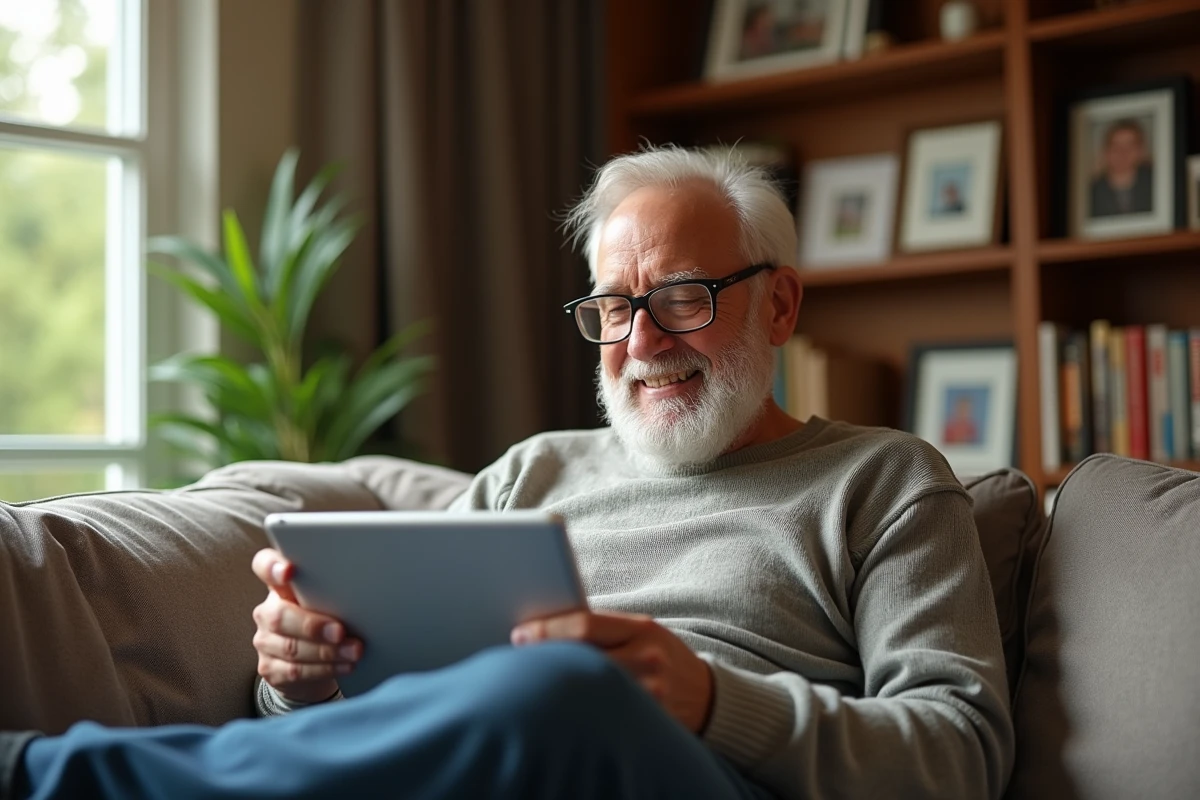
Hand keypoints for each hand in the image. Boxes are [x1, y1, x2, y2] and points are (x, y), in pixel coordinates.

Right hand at [250, 548, 361, 703]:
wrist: (314, 665)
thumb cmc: (327, 621)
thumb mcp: (330, 601)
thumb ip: (336, 590)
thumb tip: (368, 589)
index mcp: (281, 586)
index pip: (264, 565)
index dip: (271, 566)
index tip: (288, 571)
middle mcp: (268, 611)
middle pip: (279, 616)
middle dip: (313, 626)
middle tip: (341, 631)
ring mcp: (266, 641)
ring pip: (291, 647)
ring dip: (327, 651)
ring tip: (354, 651)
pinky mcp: (270, 668)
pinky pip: (295, 671)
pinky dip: (324, 669)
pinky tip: (345, 666)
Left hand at [511, 610, 712, 732]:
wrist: (706, 695)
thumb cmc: (661, 655)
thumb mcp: (641, 631)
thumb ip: (603, 628)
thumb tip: (546, 626)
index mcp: (642, 629)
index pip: (584, 626)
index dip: (547, 630)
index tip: (520, 634)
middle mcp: (648, 660)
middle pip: (583, 660)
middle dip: (547, 659)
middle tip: (518, 660)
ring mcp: (651, 695)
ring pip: (590, 692)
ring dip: (559, 687)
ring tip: (534, 684)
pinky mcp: (649, 724)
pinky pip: (606, 718)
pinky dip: (580, 713)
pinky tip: (561, 711)